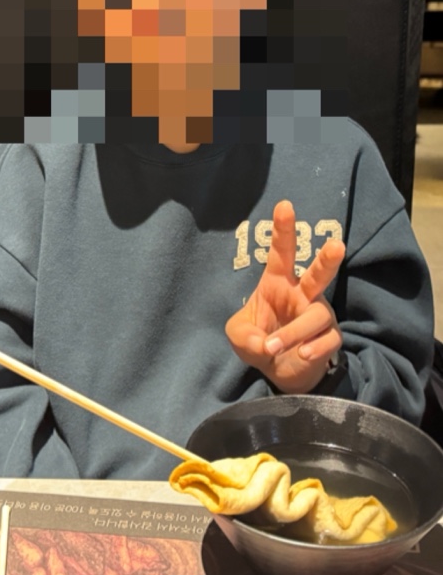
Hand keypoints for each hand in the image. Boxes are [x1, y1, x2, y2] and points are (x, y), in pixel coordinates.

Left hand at [225, 200, 345, 393]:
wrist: (277, 369)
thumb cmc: (258, 340)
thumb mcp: (238, 335)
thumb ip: (244, 334)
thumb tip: (265, 343)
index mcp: (277, 283)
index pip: (281, 252)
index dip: (283, 230)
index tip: (284, 205)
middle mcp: (302, 294)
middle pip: (318, 274)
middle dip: (327, 260)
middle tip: (337, 245)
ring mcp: (317, 314)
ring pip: (316, 315)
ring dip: (293, 332)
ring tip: (272, 346)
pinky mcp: (329, 338)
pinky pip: (329, 339)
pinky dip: (314, 348)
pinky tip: (302, 354)